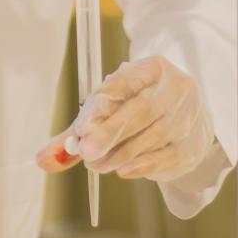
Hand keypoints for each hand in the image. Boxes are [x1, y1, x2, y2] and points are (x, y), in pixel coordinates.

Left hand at [36, 56, 215, 182]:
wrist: (183, 120)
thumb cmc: (138, 109)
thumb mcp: (109, 109)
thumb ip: (77, 132)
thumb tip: (43, 159)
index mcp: (152, 68)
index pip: (125, 83)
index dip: (102, 106)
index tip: (80, 130)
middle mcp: (176, 87)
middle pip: (143, 110)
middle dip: (111, 132)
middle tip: (87, 153)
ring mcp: (189, 115)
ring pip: (155, 134)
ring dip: (122, 153)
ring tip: (96, 164)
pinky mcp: (194, 142)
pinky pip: (168, 155)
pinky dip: (144, 164)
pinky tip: (123, 170)